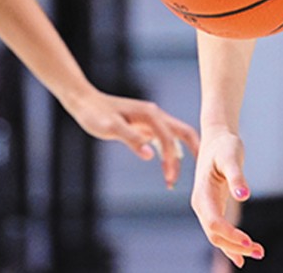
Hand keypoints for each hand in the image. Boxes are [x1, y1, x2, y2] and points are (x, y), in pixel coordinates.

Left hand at [62, 88, 198, 188]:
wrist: (84, 102)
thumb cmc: (95, 114)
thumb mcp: (111, 127)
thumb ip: (131, 139)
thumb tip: (150, 156)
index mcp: (150, 114)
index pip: (169, 138)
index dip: (172, 159)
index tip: (169, 180)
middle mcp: (154, 115)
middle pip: (183, 133)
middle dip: (192, 153)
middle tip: (197, 177)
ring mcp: (151, 120)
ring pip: (175, 137)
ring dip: (178, 156)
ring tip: (173, 179)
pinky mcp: (144, 125)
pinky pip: (163, 140)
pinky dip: (168, 153)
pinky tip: (165, 168)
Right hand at [192, 129, 263, 265]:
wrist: (216, 139)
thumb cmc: (224, 145)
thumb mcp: (231, 156)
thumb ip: (236, 176)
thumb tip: (243, 196)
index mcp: (202, 193)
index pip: (215, 222)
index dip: (231, 235)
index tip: (250, 241)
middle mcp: (201, 204)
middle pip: (215, 234)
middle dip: (235, 246)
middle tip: (260, 252)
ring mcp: (205, 208)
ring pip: (216, 236)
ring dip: (235, 248)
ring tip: (259, 253)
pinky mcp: (213, 208)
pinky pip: (219, 231)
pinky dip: (230, 244)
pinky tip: (242, 255)